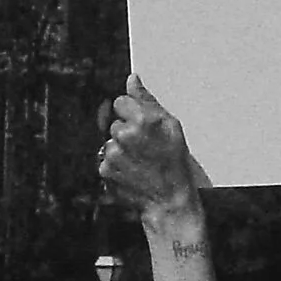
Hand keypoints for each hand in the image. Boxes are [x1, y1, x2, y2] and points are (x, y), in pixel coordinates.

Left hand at [96, 74, 207, 218]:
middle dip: (127, 132)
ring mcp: (112, 155)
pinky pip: (106, 160)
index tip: (142, 125)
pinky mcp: (104, 171)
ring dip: (121, 150)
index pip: (120, 102)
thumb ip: (148, 100)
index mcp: (142, 120)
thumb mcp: (171, 127)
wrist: (169, 200)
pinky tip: (133, 173)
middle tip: (146, 148)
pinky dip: (116, 166)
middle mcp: (124, 135)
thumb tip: (132, 79)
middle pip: (115, 123)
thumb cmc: (175, 162)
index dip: (131, 113)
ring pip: (110, 142)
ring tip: (141, 162)